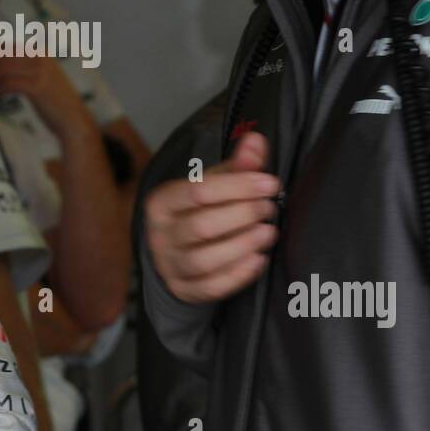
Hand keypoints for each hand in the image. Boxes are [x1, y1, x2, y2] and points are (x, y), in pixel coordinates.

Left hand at [0, 56, 90, 140]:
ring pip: (3, 69)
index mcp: (40, 51)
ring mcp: (40, 71)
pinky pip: (10, 83)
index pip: (6, 47)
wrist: (73, 119)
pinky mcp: (38, 87)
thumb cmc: (53, 101)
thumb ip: (23, 68)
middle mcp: (40, 57)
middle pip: (2, 56)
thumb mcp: (40, 77)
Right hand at [144, 131, 280, 303]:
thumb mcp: (210, 185)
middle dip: (243, 215)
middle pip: (202, 226)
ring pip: (205, 259)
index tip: (270, 183)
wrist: (173, 253)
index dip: (238, 186)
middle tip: (270, 208)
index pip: (199, 190)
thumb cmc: (196, 212)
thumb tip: (256, 140)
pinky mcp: (184, 290)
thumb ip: (236, 165)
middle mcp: (160, 235)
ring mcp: (170, 266)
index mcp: (162, 202)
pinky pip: (211, 286)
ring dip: (243, 245)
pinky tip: (259, 259)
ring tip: (269, 232)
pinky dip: (238, 274)